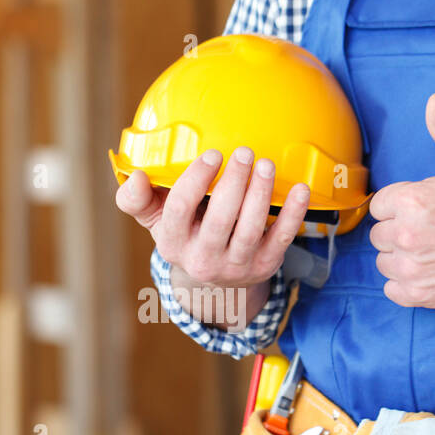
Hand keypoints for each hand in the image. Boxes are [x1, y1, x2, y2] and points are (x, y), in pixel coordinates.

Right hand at [116, 147, 309, 329]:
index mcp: (173, 243)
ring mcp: (235, 266)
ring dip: (260, 194)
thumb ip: (137, 198)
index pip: (179, 210)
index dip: (196, 180)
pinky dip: (293, 214)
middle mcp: (202, 259)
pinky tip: (300, 190)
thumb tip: (135, 176)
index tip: (213, 154)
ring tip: (266, 165)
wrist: (214, 281)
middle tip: (245, 153)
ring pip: (250, 229)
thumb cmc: (185, 233)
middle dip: (234, 183)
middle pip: (219, 220)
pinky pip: (281, 238)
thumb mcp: (157, 219)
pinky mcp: (264, 266)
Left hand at [369, 94, 434, 308]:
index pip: (380, 205)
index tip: (425, 210)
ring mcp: (411, 267)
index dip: (401, 207)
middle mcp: (406, 234)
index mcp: (411, 199)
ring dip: (403, 258)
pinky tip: (430, 272)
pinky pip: (391, 290)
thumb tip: (434, 101)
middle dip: (401, 231)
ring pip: (384, 261)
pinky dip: (406, 284)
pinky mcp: (419, 294)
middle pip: (380, 234)